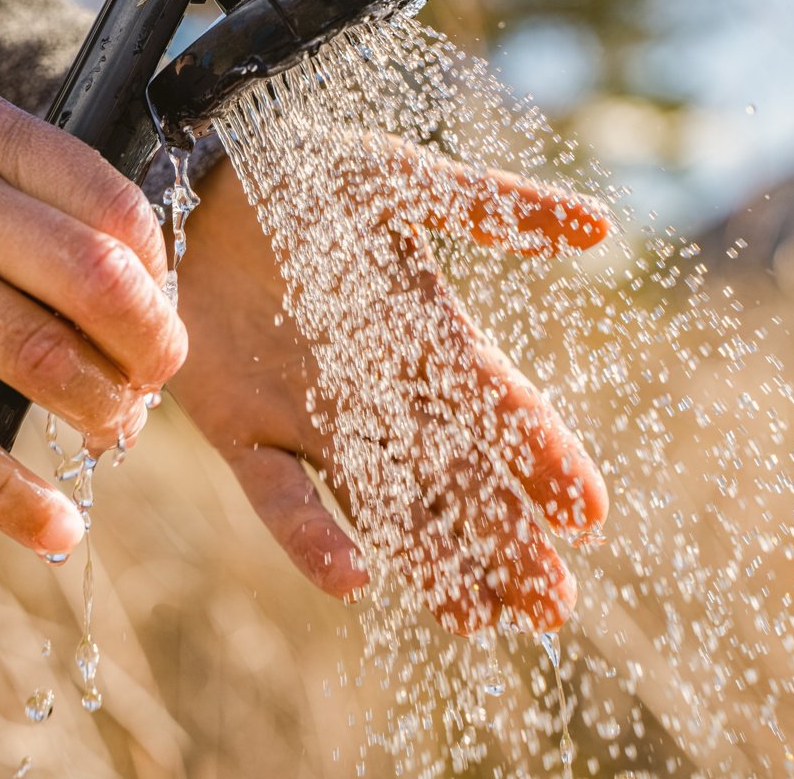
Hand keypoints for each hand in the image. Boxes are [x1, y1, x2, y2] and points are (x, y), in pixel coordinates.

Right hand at [0, 8, 185, 555]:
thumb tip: (88, 241)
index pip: (115, 205)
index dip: (160, 268)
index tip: (156, 303)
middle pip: (99, 285)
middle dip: (152, 349)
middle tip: (155, 381)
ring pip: (38, 358)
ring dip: (100, 410)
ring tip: (113, 430)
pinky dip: (11, 496)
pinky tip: (53, 528)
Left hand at [171, 150, 609, 633]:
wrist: (193, 183)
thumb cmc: (303, 178)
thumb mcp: (401, 180)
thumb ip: (490, 204)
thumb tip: (600, 230)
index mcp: (425, 335)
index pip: (500, 408)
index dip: (542, 459)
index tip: (588, 514)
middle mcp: (377, 391)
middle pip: (453, 477)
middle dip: (503, 539)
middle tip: (550, 604)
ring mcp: (310, 418)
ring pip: (381, 503)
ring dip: (428, 556)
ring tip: (477, 615)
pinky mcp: (240, 430)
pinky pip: (280, 494)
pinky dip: (311, 536)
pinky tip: (352, 581)